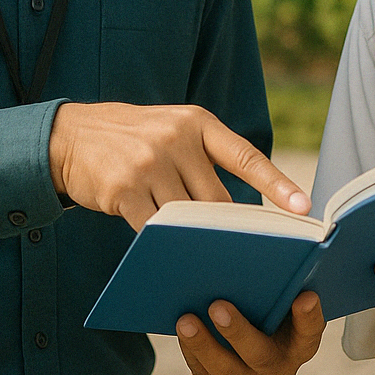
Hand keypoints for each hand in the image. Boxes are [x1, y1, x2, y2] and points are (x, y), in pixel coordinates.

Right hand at [48, 102, 309, 228]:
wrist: (70, 135)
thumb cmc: (134, 140)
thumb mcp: (172, 131)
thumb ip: (201, 162)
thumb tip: (231, 217)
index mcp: (197, 123)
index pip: (246, 157)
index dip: (278, 184)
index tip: (304, 208)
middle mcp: (176, 139)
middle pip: (216, 200)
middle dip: (224, 227)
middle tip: (234, 250)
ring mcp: (149, 163)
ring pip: (187, 217)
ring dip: (191, 238)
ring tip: (196, 251)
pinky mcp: (124, 189)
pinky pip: (153, 228)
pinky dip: (159, 241)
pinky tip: (159, 247)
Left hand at [176, 292, 325, 374]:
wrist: (257, 344)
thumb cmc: (270, 309)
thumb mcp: (281, 301)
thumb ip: (278, 286)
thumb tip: (259, 249)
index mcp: (301, 344)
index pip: (310, 331)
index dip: (309, 316)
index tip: (305, 296)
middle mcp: (280, 368)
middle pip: (260, 355)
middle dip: (237, 332)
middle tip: (217, 306)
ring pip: (227, 373)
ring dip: (203, 346)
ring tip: (186, 321)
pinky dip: (193, 354)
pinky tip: (183, 332)